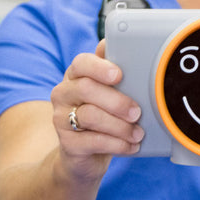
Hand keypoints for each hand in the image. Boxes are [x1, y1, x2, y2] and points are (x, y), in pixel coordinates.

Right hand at [51, 41, 143, 180]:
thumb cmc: (104, 114)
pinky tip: (131, 146)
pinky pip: (93, 141)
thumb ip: (115, 72)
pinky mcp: (67, 143)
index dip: (100, 67)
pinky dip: (118, 144)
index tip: (119, 75)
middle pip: (86, 89)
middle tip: (137, 112)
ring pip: (91, 116)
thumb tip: (120, 46)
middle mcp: (63, 93)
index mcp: (75, 76)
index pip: (81, 63)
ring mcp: (61, 118)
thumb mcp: (110, 92)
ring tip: (138, 134)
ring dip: (120, 126)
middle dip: (117, 101)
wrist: (86, 154)